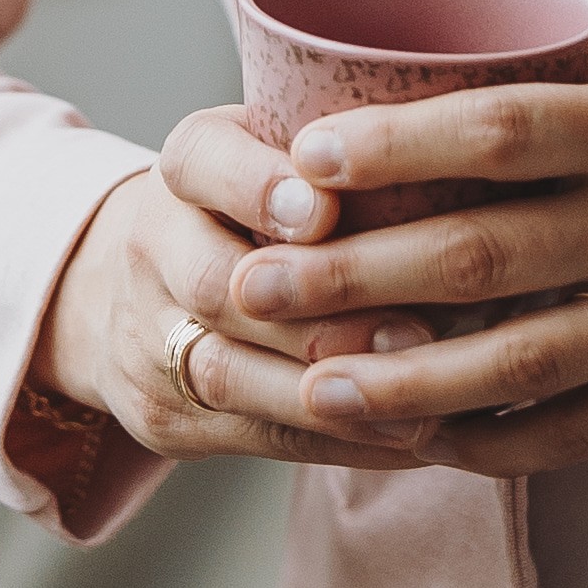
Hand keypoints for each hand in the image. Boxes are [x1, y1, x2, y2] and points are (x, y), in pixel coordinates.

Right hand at [30, 110, 443, 469]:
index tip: (327, 211)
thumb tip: (459, 147)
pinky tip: (406, 439)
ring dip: (332, 397)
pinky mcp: (165, 420)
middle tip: (414, 332)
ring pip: (232, 376)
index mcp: (185, 165)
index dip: (260, 188)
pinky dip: (336, 441)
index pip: (205, 163)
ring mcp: (147, 341)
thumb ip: (343, 150)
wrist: (128, 282)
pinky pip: (253, 438)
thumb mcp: (278, 145)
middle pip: (217, 286)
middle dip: (317, 316)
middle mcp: (152, 247)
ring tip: (426, 405)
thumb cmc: (255, 200)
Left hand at [222, 38, 587, 474]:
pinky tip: (413, 440)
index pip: (502, 132)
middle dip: (357, 271)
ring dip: (400, 381)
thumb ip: (576, 72)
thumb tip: (457, 46)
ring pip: (512, 363)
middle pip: (481, 255)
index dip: (398, 144)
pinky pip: (570, 431)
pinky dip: (487, 441)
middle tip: (258, 279)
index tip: (309, 149)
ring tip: (307, 383)